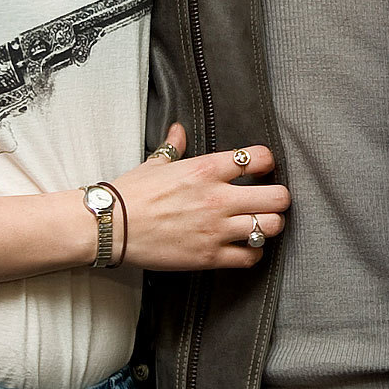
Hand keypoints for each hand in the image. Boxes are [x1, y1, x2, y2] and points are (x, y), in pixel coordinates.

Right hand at [111, 123, 289, 271]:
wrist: (110, 226)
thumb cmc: (130, 193)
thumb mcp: (154, 163)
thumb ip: (174, 147)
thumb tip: (178, 131)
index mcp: (205, 169)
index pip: (259, 158)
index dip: (266, 162)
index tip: (262, 168)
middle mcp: (217, 198)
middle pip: (278, 197)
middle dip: (278, 198)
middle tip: (269, 200)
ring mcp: (215, 229)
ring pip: (271, 227)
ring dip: (269, 226)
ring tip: (258, 224)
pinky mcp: (209, 256)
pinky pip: (251, 257)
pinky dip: (253, 253)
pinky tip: (243, 247)